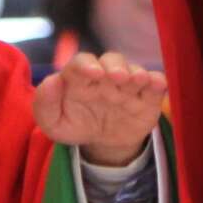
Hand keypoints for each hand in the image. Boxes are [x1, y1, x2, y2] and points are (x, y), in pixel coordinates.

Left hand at [33, 50, 167, 168]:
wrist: (103, 142)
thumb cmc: (76, 124)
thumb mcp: (53, 123)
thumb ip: (44, 103)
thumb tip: (52, 81)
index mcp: (80, 78)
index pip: (82, 62)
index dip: (86, 64)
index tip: (91, 73)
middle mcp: (106, 76)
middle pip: (112, 60)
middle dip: (115, 65)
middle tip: (117, 76)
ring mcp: (128, 85)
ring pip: (135, 69)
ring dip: (136, 72)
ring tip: (136, 79)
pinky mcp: (147, 97)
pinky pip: (156, 85)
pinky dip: (158, 82)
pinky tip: (157, 84)